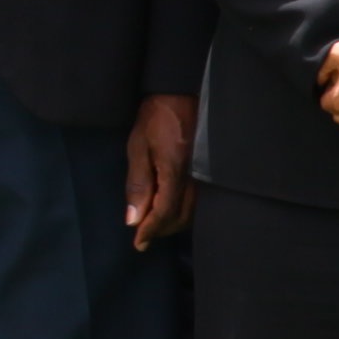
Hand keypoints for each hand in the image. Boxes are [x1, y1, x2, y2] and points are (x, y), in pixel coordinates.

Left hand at [123, 94, 194, 247]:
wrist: (179, 95)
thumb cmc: (155, 119)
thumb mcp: (137, 149)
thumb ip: (137, 185)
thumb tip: (133, 218)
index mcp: (174, 173)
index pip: (163, 213)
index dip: (149, 231)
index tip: (137, 243)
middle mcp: (193, 178)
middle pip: (180, 218)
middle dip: (160, 230)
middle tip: (142, 235)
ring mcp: (203, 175)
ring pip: (191, 212)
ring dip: (172, 223)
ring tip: (154, 225)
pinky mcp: (205, 171)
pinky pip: (196, 201)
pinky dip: (182, 212)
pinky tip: (171, 210)